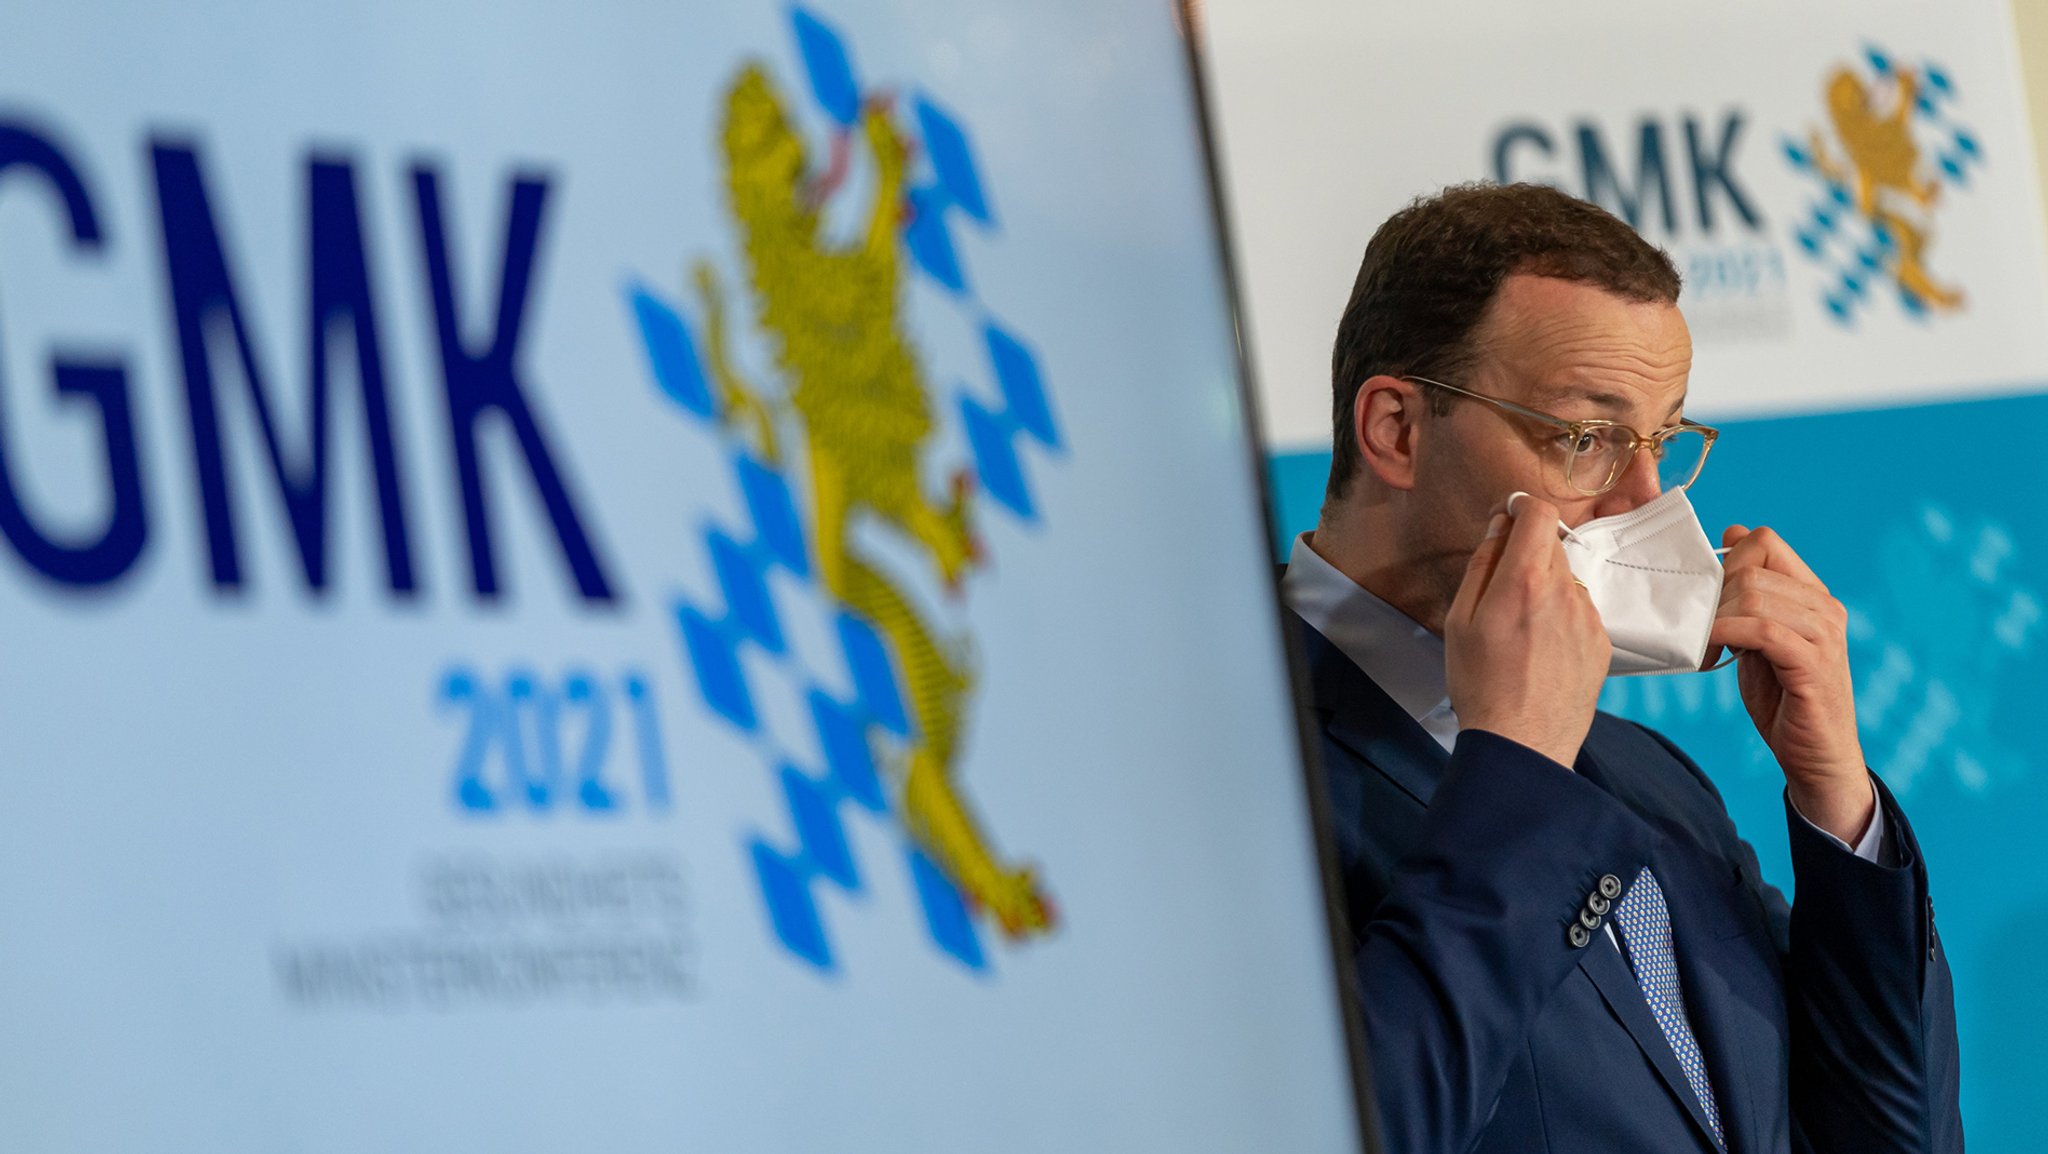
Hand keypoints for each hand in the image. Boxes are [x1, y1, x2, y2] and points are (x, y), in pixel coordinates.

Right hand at [1445, 496, 1610, 768]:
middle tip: (1502, 589)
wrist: (1522, 742)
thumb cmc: (1480, 683)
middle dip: (1527, 554)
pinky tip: (1542, 651)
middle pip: (1551, 545)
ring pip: (1567, 580)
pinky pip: (1580, 611)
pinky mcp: (1602, 642)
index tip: (1508, 516)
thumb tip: (1499, 527)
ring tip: (1522, 632)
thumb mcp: (1460, 621)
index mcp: (1524, 580)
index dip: (1522, 506)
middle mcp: (1565, 591)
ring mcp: (1588, 617)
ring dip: (1546, 588)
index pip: (1538, 513)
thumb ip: (1482, 566)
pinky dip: (1562, 617)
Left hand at [1708, 525, 1873, 842]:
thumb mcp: (1758, 638)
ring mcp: (1825, 634)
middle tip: (1694, 628)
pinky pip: (1762, 631)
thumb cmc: (1784, 698)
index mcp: (1812, 594)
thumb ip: (1748, 594)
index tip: (1703, 598)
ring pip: (1754, 596)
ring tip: (1701, 647)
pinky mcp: (1815, 663)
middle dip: (1711, 595)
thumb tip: (1731, 533)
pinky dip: (1727, 635)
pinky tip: (1710, 654)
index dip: (1723, 562)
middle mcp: (1824, 607)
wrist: (1816, 757)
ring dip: (1714, 618)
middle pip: (1752, 567)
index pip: (1765, 541)